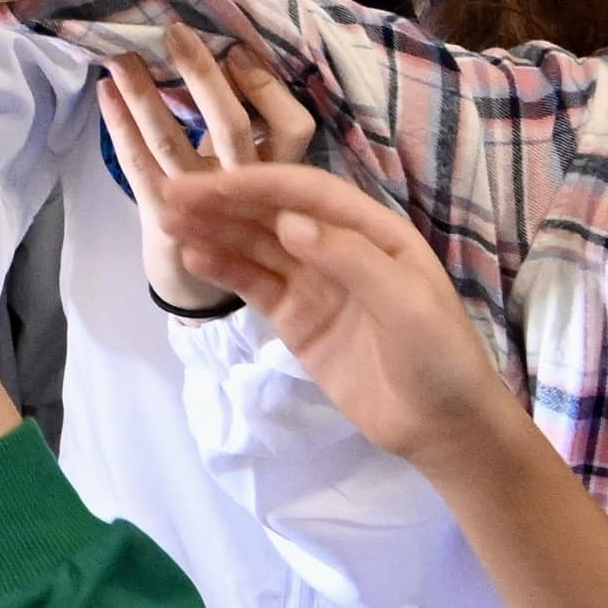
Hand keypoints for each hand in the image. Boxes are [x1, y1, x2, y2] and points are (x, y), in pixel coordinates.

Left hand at [87, 29, 315, 321]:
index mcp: (283, 176)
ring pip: (172, 143)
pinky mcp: (161, 216)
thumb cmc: (234, 214)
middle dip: (202, 77)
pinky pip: (137, 165)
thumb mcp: (258, 173)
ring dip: (145, 95)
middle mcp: (247, 192)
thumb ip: (253, 130)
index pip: (292, 126)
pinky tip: (104, 94)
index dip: (267, 87)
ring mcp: (201, 208)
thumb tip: (228, 53)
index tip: (237, 50)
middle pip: (229, 127)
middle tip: (174, 32)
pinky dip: (119, 126)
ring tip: (122, 55)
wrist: (200, 284)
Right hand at [131, 156, 516, 488]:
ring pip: (256, 246)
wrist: (442, 426)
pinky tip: (193, 257)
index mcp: (373, 230)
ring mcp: (315, 284)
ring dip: (214, 230)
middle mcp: (339, 247)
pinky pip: (255, 285)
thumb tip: (289, 223)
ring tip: (166, 222)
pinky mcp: (297, 320)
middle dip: (224, 201)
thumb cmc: (440, 357)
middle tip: (169, 195)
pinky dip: (224, 269)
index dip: (258, 183)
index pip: (308, 193)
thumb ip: (350, 260)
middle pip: (273, 214)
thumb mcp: (408, 304)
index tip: (209, 181)